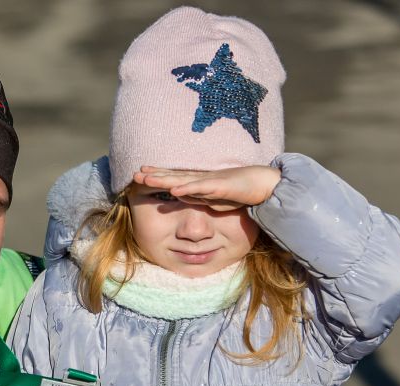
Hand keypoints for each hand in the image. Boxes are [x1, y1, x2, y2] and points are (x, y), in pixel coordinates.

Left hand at [133, 165, 280, 211]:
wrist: (265, 185)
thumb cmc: (240, 191)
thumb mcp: (212, 198)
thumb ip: (197, 197)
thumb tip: (180, 197)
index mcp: (200, 182)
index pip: (175, 178)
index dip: (158, 175)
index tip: (140, 173)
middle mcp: (202, 179)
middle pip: (174, 177)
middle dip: (155, 175)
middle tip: (135, 174)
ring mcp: (210, 181)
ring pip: (183, 181)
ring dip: (164, 180)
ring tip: (147, 179)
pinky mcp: (221, 187)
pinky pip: (201, 189)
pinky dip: (187, 189)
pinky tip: (174, 191)